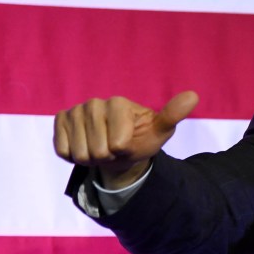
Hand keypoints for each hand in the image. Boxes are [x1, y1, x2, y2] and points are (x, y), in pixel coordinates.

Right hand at [53, 91, 198, 188]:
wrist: (118, 149)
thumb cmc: (141, 139)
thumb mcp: (160, 131)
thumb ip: (172, 115)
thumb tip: (194, 96)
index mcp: (119, 103)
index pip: (118, 143)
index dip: (124, 150)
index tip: (128, 142)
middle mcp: (95, 103)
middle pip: (98, 150)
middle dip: (107, 156)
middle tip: (113, 147)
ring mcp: (75, 111)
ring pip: (80, 153)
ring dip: (91, 158)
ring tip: (101, 147)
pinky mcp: (59, 121)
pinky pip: (63, 151)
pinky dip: (74, 156)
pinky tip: (85, 146)